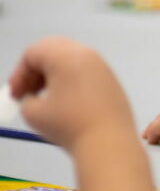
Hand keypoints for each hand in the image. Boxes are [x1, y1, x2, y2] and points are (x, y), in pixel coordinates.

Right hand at [8, 37, 133, 150]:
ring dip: (53, 75)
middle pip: (53, 50)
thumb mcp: (33, 112)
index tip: (16, 95)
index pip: (34, 52)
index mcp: (66, 56)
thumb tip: (32, 95)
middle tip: (28, 92)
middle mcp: (87, 55)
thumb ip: (26, 98)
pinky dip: (71, 80)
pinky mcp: (112, 79)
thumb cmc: (69, 125)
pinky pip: (85, 71)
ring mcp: (102, 66)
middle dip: (36, 70)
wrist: (108, 141)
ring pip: (70, 60)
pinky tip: (67, 102)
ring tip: (47, 99)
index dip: (20, 74)